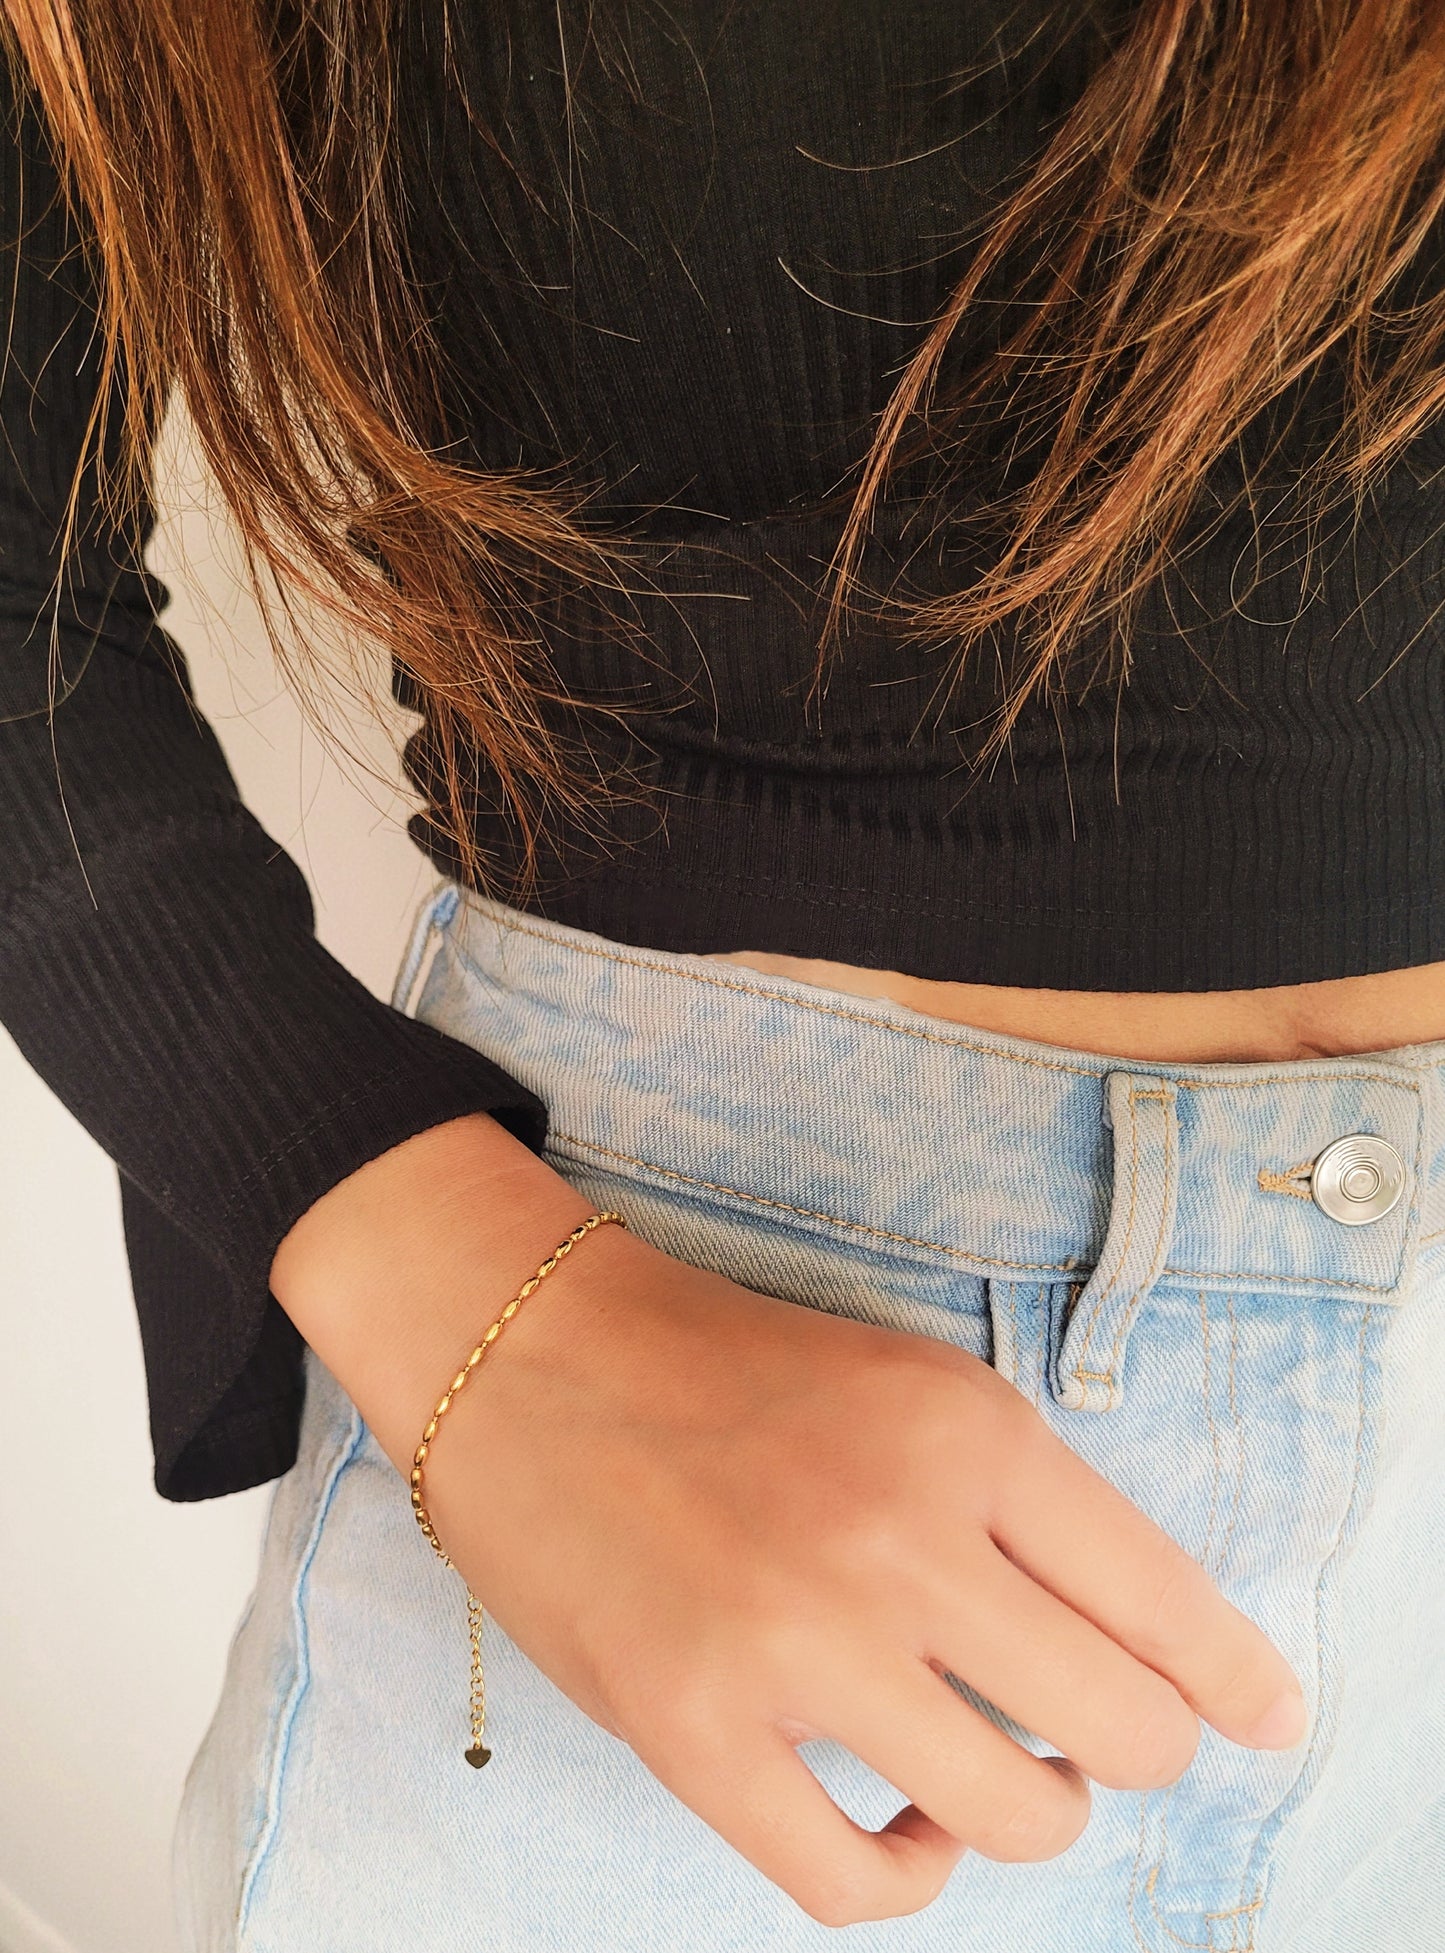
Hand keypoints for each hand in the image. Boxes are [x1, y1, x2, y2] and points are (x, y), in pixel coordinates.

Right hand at [272, 1116, 1306, 1928]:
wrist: (527, 1345)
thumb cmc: (721, 1362)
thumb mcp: (904, 1385)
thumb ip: (1017, 1506)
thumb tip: (1141, 1654)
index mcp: (966, 1432)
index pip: (1164, 1600)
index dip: (1236, 1682)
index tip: (1267, 1720)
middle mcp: (900, 1536)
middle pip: (1122, 1731)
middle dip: (1128, 1753)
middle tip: (1086, 1739)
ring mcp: (794, 1640)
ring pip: (1014, 1816)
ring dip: (1023, 1813)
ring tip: (980, 1774)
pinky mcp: (692, 1729)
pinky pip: (857, 1883)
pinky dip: (908, 1880)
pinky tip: (902, 1835)